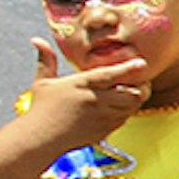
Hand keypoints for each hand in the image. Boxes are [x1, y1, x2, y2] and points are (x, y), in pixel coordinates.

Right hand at [26, 35, 153, 142]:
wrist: (41, 139)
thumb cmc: (41, 109)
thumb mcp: (42, 82)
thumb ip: (46, 60)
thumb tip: (37, 39)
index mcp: (81, 84)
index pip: (110, 75)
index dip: (129, 68)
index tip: (142, 63)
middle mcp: (95, 100)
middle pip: (132, 93)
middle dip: (142, 86)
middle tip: (141, 79)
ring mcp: (102, 117)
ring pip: (132, 107)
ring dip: (135, 98)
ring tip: (131, 90)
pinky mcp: (105, 130)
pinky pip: (124, 119)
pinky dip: (126, 111)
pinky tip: (120, 105)